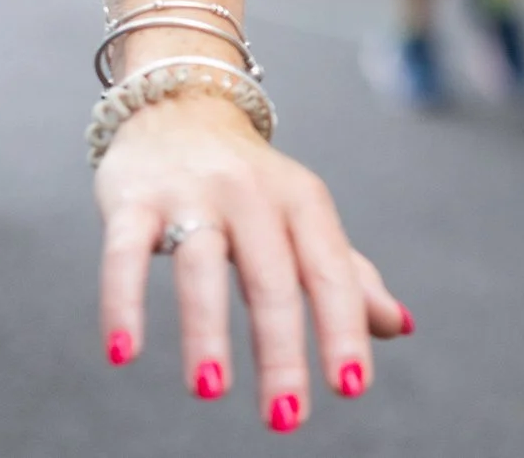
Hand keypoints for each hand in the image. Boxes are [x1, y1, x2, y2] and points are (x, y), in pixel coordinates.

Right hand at [95, 93, 410, 431]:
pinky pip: (125, 253)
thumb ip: (345, 275)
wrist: (181, 104)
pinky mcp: (134, 199)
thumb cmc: (252, 183)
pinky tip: (123, 352)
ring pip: (201, 264)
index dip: (343, 329)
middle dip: (280, 351)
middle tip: (285, 418)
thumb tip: (400, 326)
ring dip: (206, 330)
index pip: (330, 273)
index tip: (351, 388)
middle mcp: (252, 194)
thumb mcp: (304, 219)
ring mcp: (192, 194)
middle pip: (272, 278)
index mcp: (303, 202)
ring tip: (212, 389)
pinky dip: (123, 301)